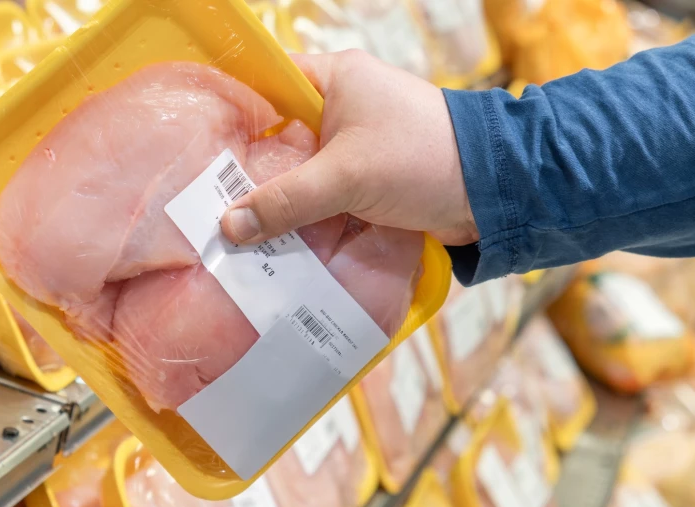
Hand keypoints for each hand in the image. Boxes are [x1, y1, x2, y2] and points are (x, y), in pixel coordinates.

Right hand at [220, 50, 476, 245]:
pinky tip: (280, 238)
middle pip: (281, 135)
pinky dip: (308, 213)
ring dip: (282, 197)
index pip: (268, 84)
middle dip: (252, 168)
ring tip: (239, 226)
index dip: (235, 113)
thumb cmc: (421, 159)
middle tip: (212, 199)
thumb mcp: (345, 177)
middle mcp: (344, 105)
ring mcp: (358, 144)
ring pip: (303, 169)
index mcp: (336, 80)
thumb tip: (229, 227)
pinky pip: (326, 193)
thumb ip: (285, 201)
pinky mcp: (371, 178)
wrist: (493, 191)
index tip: (202, 149)